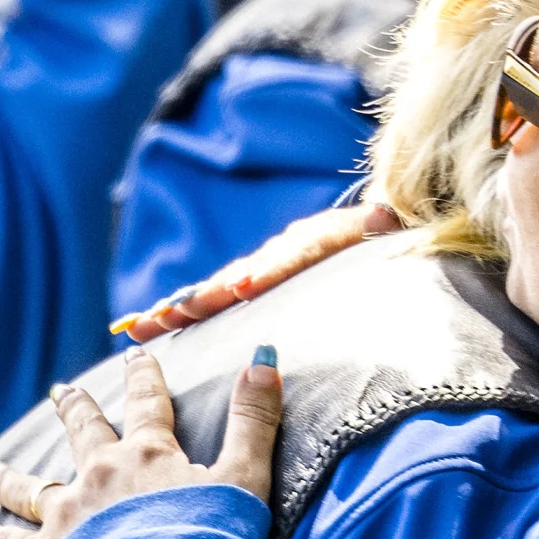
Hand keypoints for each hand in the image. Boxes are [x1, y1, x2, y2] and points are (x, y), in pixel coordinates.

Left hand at [0, 353, 279, 538]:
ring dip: (8, 474)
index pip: (147, 405)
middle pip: (83, 433)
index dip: (144, 378)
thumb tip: (263, 357)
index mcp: (149, 455)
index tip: (136, 356)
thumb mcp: (246, 477)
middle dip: (75, 409)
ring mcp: (70, 514)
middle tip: (60, 391)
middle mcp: (101, 475)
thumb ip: (254, 420)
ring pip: (31, 487)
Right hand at [112, 200, 400, 343]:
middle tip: (171, 313)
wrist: (382, 221)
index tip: (240, 288)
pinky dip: (183, 310)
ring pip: (220, 285)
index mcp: (320, 239)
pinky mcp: (257, 279)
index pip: (291, 256)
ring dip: (183, 306)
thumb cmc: (392, 240)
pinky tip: (146, 325)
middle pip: (241, 273)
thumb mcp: (390, 233)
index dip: (266, 271)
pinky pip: (217, 297)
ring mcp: (267, 263)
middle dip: (206, 295)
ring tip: (145, 324)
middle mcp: (284, 249)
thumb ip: (380, 228)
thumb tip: (383, 214)